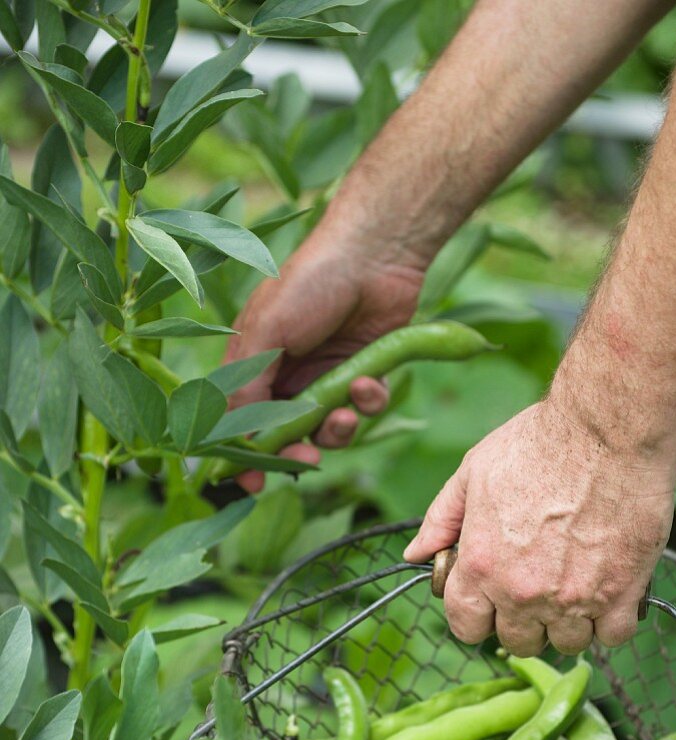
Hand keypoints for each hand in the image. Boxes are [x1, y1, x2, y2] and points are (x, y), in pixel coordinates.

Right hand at [226, 226, 423, 490]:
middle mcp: (286, 377)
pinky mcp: (362, 374)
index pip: (239, 422)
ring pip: (328, 430)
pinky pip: (363, 409)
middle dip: (296, 451)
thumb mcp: (267, 333)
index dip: (243, 456)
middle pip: (285, 436)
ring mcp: (325, 378)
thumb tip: (235, 438)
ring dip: (338, 429)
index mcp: (252, 365)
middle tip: (307, 458)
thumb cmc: (309, 284)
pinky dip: (367, 402)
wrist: (374, 254)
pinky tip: (370, 380)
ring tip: (346, 410)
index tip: (250, 484)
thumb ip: (249, 387)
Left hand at [404, 396, 675, 654]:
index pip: (465, 626)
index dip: (475, 617)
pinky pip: (612, 636)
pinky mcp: (622, 592)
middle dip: (522, 621)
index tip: (488, 604)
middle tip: (536, 589)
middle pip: (517, 641)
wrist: (607, 430)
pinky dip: (610, 621)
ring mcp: (574, 598)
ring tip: (573, 588)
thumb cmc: (538, 442)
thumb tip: (416, 553)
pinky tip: (607, 593)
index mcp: (482, 566)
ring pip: (567, 643)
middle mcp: (524, 592)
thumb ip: (442, 518)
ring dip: (568, 623)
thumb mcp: (474, 472)